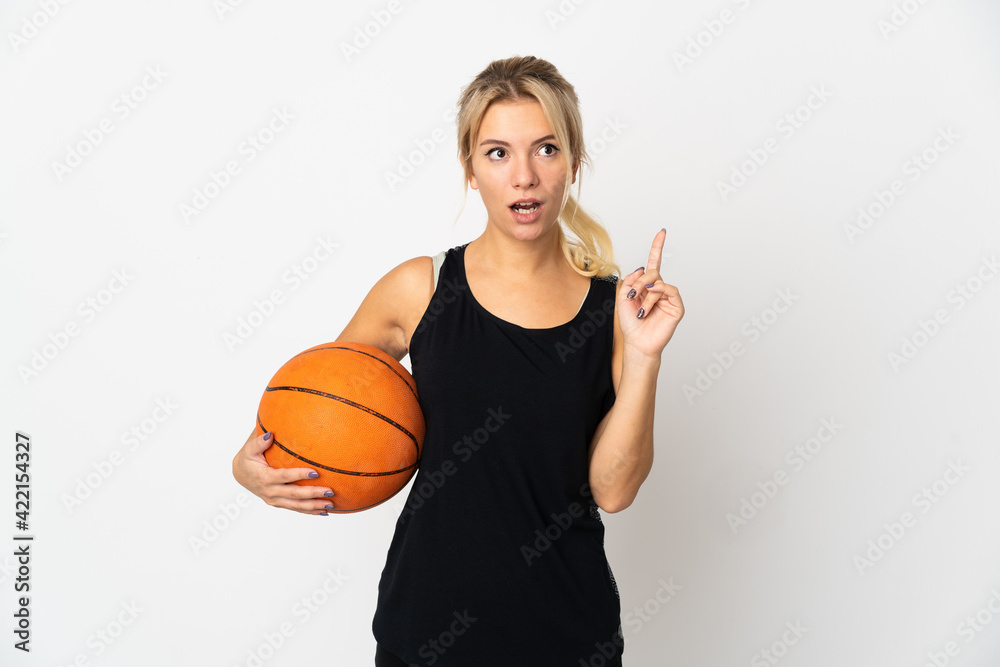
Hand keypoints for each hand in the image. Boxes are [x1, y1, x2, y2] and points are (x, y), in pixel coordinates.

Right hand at [232, 428, 334, 514]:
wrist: (242, 475)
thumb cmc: (249, 459)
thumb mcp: (249, 450)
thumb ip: (259, 442)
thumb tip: (270, 435)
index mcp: (264, 477)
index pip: (285, 477)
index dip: (299, 475)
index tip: (315, 473)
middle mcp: (270, 492)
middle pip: (294, 494)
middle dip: (313, 494)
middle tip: (330, 490)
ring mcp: (274, 500)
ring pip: (296, 505)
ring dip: (314, 506)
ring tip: (331, 505)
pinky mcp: (279, 504)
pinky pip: (296, 509)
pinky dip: (310, 512)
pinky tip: (324, 512)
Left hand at [617, 228, 684, 359]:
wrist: (637, 343)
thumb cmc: (630, 324)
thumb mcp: (623, 298)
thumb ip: (630, 280)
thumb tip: (642, 268)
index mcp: (647, 286)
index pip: (654, 263)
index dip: (657, 247)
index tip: (662, 232)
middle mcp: (660, 290)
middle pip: (652, 272)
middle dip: (639, 281)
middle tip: (632, 296)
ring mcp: (669, 297)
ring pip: (658, 281)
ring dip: (644, 293)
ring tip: (639, 310)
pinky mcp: (676, 306)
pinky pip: (669, 290)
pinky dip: (656, 295)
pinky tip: (648, 305)